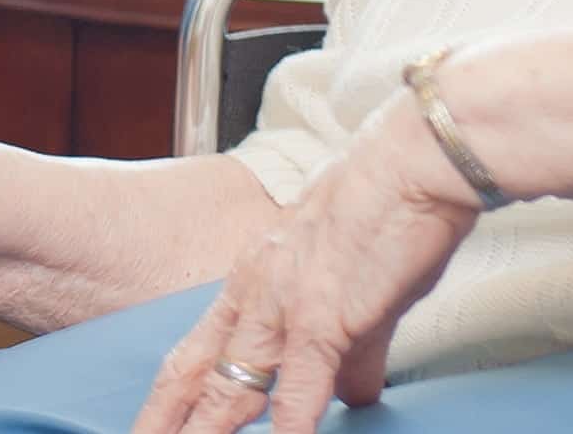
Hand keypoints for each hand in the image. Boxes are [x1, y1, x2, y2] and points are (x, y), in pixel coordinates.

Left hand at [129, 102, 480, 433]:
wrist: (413, 165)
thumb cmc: (389, 213)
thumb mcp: (353, 286)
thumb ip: (345, 345)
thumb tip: (349, 392)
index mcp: (256, 279)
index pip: (200, 347)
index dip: (175, 392)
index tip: (159, 421)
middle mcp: (256, 292)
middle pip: (194, 369)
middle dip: (165, 417)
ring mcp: (282, 306)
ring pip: (229, 384)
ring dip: (206, 430)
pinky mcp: (321, 319)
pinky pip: (297, 389)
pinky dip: (287, 429)